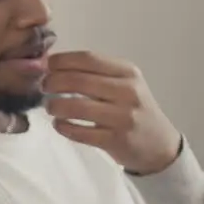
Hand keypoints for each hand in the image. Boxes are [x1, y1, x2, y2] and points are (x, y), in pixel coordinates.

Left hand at [44, 52, 181, 174]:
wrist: (159, 145)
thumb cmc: (134, 109)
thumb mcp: (124, 84)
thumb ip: (95, 73)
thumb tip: (52, 64)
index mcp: (128, 72)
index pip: (88, 59)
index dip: (62, 60)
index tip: (47, 64)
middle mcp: (128, 92)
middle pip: (78, 80)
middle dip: (53, 81)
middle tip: (44, 86)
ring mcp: (123, 117)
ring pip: (76, 107)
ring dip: (55, 105)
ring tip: (50, 107)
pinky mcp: (116, 140)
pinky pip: (80, 132)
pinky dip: (63, 127)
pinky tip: (59, 124)